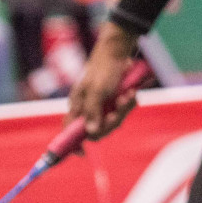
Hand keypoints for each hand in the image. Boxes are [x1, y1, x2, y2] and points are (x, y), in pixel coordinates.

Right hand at [67, 22, 140, 138]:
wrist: (121, 49)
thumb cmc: (105, 68)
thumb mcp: (97, 90)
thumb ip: (93, 112)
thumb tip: (92, 133)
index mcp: (76, 106)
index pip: (69, 131)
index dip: (73, 144)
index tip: (82, 153)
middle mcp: (88, 107)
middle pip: (97, 129)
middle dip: (111, 121)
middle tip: (119, 110)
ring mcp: (103, 103)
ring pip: (113, 119)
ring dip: (123, 109)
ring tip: (129, 95)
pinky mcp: (115, 99)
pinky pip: (123, 109)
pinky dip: (128, 102)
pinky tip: (132, 92)